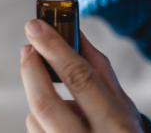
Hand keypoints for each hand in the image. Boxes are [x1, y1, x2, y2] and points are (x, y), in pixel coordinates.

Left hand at [21, 19, 143, 132]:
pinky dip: (40, 117)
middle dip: (31, 70)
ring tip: (57, 95)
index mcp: (116, 125)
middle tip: (27, 47)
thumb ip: (98, 68)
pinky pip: (35, 131)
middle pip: (45, 103)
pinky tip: (59, 119)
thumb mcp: (122, 103)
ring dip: (38, 97)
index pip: (80, 79)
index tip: (35, 27)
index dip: (54, 48)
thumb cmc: (123, 132)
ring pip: (35, 118)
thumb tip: (74, 31)